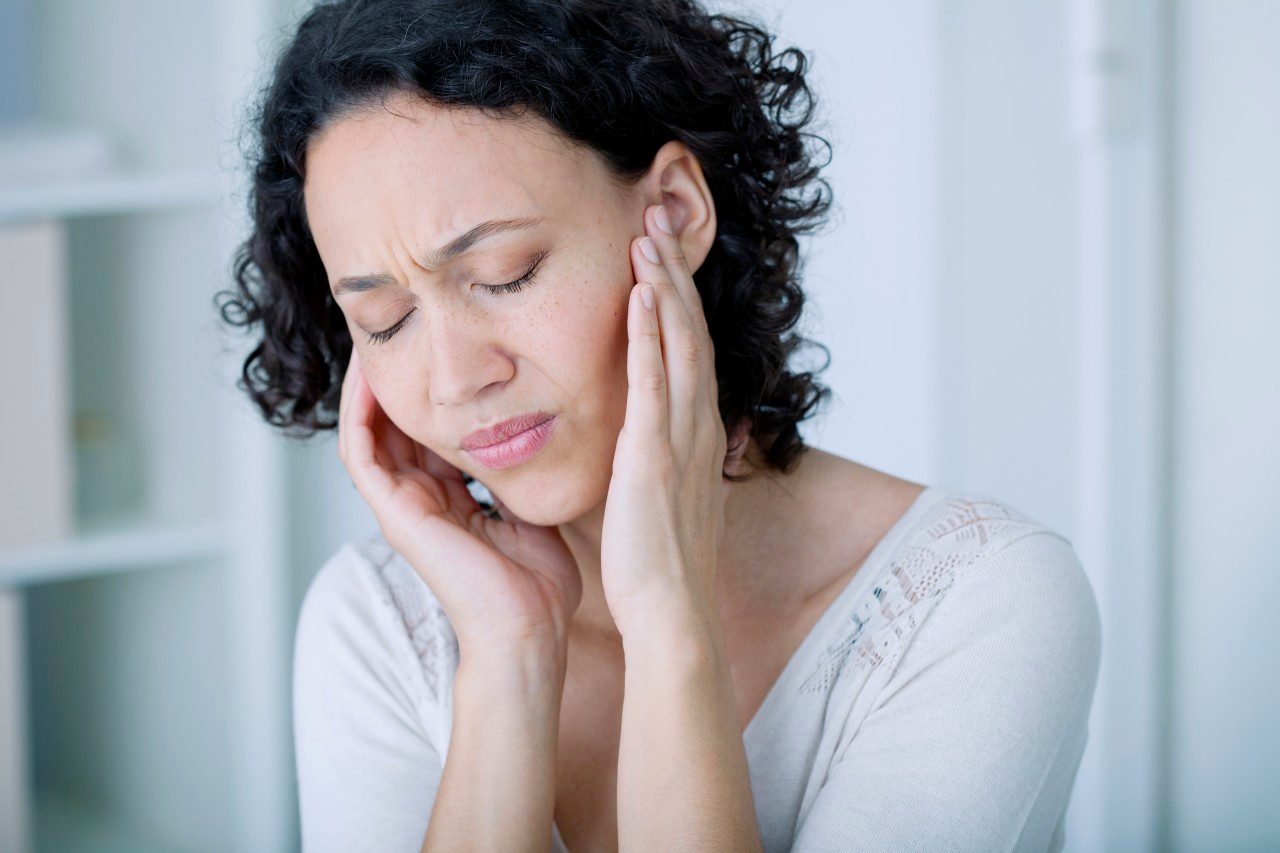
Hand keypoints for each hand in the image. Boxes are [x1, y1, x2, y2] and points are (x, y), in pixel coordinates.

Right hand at [337, 349, 582, 656]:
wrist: (530, 629)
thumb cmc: (539, 584)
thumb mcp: (532, 508)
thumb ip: (524, 472)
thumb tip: (544, 430)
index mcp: (452, 498)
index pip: (429, 430)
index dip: (430, 387)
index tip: (441, 343)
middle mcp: (421, 498)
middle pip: (394, 423)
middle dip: (396, 375)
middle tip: (401, 324)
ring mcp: (403, 507)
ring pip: (368, 430)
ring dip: (368, 384)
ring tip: (374, 336)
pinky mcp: (394, 514)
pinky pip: (361, 453)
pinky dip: (360, 413)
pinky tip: (368, 375)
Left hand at [599, 203, 734, 637]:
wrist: (671, 614)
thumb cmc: (661, 566)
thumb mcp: (664, 500)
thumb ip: (658, 462)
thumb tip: (641, 445)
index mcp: (698, 438)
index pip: (691, 355)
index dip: (679, 304)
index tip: (661, 262)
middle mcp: (699, 428)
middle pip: (691, 335)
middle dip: (675, 276)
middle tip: (657, 222)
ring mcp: (681, 438)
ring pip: (679, 344)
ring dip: (666, 286)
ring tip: (648, 234)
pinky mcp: (654, 454)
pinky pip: (654, 379)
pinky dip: (651, 332)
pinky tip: (641, 292)